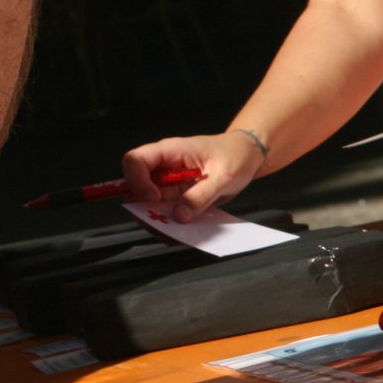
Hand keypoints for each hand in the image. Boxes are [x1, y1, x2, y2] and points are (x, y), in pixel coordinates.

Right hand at [121, 131, 265, 222]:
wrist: (247, 156)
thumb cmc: (236, 156)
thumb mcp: (223, 176)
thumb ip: (201, 196)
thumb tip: (179, 215)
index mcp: (169, 151)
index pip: (134, 161)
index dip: (137, 181)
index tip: (154, 198)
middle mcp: (164, 167)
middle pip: (136, 187)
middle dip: (145, 208)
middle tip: (164, 224)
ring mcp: (169, 182)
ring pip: (149, 204)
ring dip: (159, 219)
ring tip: (177, 232)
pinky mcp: (178, 195)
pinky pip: (167, 211)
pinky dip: (172, 223)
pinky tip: (184, 231)